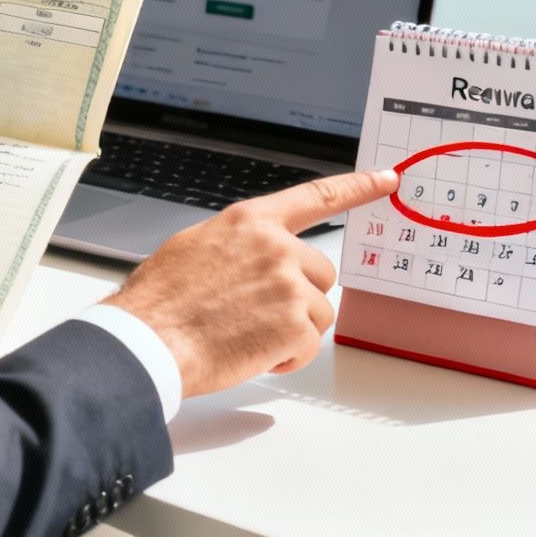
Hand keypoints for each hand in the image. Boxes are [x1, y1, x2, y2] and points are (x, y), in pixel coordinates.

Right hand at [103, 169, 399, 398]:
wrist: (149, 340)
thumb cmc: (160, 301)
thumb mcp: (194, 248)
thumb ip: (237, 246)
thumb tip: (249, 259)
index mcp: (250, 222)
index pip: (314, 197)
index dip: (355, 187)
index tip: (385, 179)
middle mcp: (275, 246)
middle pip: (321, 273)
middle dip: (298, 298)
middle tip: (255, 315)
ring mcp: (288, 283)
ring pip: (319, 312)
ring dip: (291, 331)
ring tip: (245, 335)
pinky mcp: (295, 323)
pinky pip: (308, 345)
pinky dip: (285, 357)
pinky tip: (251, 353)